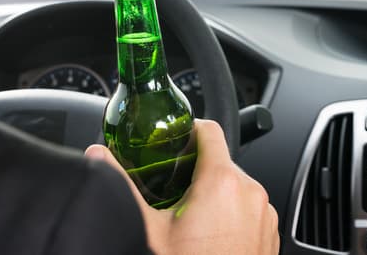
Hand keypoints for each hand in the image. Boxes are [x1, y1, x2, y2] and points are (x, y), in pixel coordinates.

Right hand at [85, 119, 278, 254]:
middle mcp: (251, 193)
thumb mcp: (148, 228)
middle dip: (195, 170)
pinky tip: (209, 235)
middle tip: (171, 188)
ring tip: (189, 218)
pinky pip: (248, 211)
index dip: (189, 130)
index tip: (174, 140)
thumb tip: (97, 157)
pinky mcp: (270, 236)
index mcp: (223, 182)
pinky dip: (231, 215)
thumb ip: (121, 184)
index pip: (210, 131)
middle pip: (220, 162)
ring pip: (236, 187)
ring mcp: (265, 216)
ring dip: (215, 194)